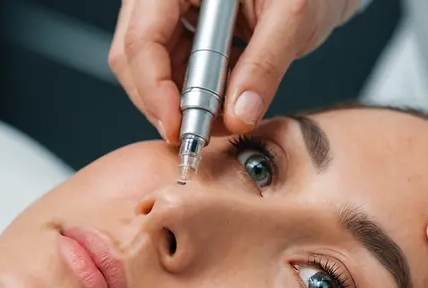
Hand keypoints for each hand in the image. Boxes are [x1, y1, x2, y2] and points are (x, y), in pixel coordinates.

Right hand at [108, 0, 359, 142]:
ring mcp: (169, 8)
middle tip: (199, 134)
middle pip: (134, 55)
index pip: (143, 37)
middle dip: (164, 102)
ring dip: (182, 101)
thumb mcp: (292, 16)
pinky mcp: (182, 27)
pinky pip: (172, 68)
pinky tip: (224, 100)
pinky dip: (195, 93)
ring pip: (150, 68)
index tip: (177, 127)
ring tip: (223, 117)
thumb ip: (264, 66)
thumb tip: (238, 117)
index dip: (154, 89)